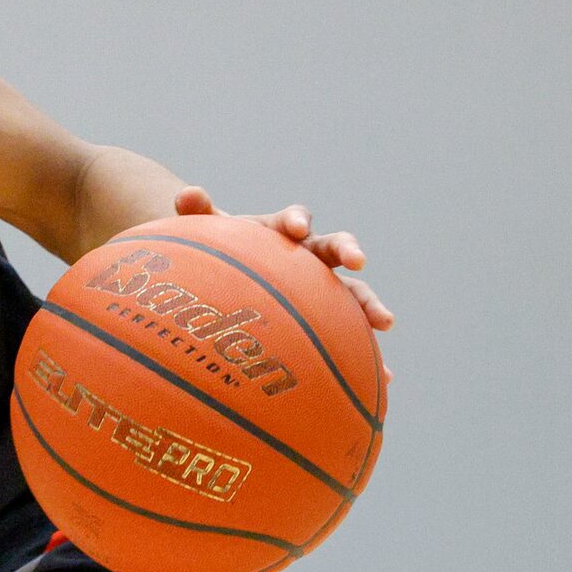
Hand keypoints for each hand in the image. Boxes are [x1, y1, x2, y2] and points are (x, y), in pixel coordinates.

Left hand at [173, 186, 394, 341]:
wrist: (225, 273)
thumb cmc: (218, 250)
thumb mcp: (206, 232)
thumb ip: (196, 211)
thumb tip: (187, 194)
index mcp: (279, 232)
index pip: (293, 220)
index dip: (296, 221)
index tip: (296, 228)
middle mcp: (307, 256)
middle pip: (332, 248)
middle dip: (346, 251)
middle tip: (358, 260)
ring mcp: (319, 288)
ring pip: (350, 292)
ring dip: (369, 304)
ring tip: (384, 322)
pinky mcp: (325, 318)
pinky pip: (349, 335)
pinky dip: (366, 353)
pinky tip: (384, 377)